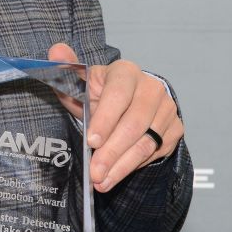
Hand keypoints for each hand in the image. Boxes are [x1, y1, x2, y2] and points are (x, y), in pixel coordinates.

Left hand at [47, 44, 181, 192]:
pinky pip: (156, 152)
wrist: (129, 103)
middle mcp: (151, 88)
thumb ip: (66, 70)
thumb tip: (55, 50)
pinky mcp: (175, 128)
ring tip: (102, 181)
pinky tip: (117, 174)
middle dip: (112, 152)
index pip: (118, 95)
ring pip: (146, 142)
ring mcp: (166, 108)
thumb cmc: (100, 94)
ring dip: (122, 165)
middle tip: (95, 173)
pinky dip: (135, 166)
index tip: (91, 141)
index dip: (105, 119)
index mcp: (126, 72)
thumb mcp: (81, 83)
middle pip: (134, 123)